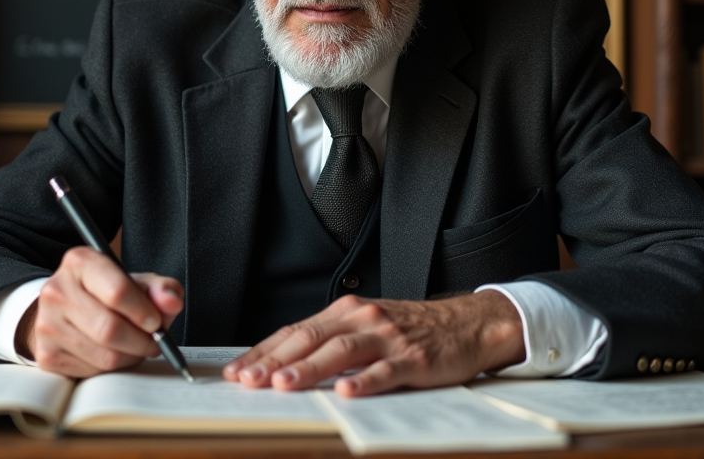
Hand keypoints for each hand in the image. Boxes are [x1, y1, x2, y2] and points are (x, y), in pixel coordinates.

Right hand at [15, 246, 183, 377]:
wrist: (67, 308)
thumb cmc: (108, 293)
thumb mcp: (137, 282)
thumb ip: (161, 288)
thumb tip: (171, 301)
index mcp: (80, 262)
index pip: (117, 292)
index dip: (143, 312)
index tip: (156, 322)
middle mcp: (57, 290)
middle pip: (110, 329)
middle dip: (141, 341)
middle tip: (154, 341)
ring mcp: (47, 324)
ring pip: (104, 356)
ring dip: (130, 357)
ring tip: (136, 346)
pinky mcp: (46, 355)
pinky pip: (92, 372)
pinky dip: (113, 368)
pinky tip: (115, 353)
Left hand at [222, 290, 524, 396]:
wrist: (467, 324)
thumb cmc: (411, 330)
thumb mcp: (366, 327)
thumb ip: (330, 341)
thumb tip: (282, 365)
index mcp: (346, 311)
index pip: (295, 331)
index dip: (263, 351)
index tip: (236, 371)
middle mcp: (362, 318)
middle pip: (311, 338)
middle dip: (275, 360)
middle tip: (248, 380)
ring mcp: (388, 337)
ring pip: (342, 351)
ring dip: (309, 368)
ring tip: (283, 384)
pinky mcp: (414, 358)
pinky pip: (386, 370)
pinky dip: (364, 381)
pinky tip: (345, 392)